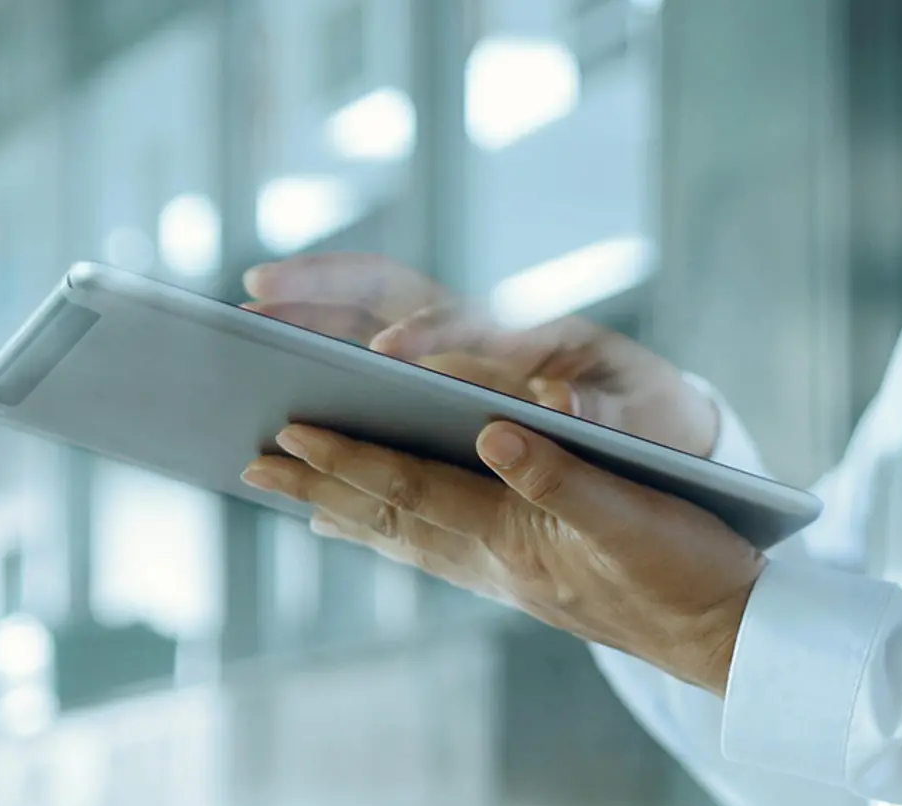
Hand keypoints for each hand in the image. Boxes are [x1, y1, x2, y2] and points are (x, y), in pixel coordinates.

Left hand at [241, 421, 763, 695]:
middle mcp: (497, 561)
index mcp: (514, 536)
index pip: (412, 488)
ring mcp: (509, 576)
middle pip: (389, 518)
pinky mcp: (529, 582)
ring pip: (407, 539)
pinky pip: (439, 554)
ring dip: (346, 514)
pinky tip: (383, 532)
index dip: (349, 459)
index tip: (286, 432)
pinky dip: (397, 536)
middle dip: (319, 490)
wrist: (724, 636)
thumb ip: (563, 476)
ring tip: (295, 498)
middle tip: (251, 465)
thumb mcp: (633, 517)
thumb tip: (494, 432)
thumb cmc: (688, 571)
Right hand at [243, 253, 720, 456]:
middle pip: (390, 293)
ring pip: (365, 322)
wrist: (658, 421)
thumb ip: (605, 409)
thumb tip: (565, 405)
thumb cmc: (650, 414)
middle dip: (325, 288)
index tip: (386, 355)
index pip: (465, 320)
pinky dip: (326, 374)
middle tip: (254, 297)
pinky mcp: (443, 385)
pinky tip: (285, 416)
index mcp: (529, 335)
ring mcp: (456, 356)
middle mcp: (483, 334)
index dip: (427, 335)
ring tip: (243, 340)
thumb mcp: (640, 413)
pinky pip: (369, 370)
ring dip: (307, 321)